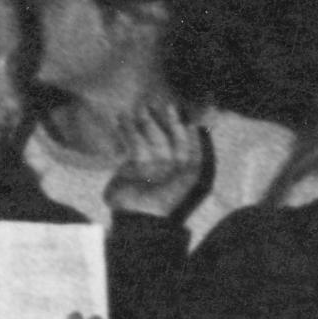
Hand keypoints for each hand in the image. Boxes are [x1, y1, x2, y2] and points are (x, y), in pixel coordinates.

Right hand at [94, 94, 212, 223]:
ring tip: (133, 109)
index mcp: (184, 165)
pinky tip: (122, 120)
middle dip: (156, 121)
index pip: (182, 139)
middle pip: (163, 136)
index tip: (172, 108)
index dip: (177, 124)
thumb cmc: (168, 196)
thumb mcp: (189, 175)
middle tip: (148, 103)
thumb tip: (195, 127)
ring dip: (140, 124)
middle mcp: (168, 163)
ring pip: (146, 139)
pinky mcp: (131, 166)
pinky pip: (130, 145)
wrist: (141, 215)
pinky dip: (127, 132)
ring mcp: (149, 164)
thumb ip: (194, 151)